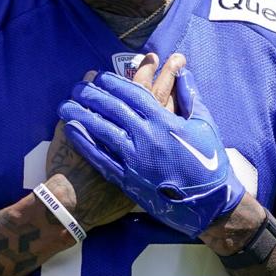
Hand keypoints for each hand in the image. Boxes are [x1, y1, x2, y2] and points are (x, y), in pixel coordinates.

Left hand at [58, 68, 246, 237]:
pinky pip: (101, 157)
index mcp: (165, 121)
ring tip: (65, 105)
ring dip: (81, 115)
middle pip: (112, 109)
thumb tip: (183, 72)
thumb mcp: (205, 124)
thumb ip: (190, 96)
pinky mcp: (128, 179)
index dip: (113, 83)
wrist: (210, 203)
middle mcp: (147, 137)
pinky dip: (84, 143)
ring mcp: (135, 159)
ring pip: (101, 131)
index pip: (133, 94)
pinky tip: (71, 131)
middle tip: (76, 87)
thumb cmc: (210, 162)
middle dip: (91, 95)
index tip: (99, 76)